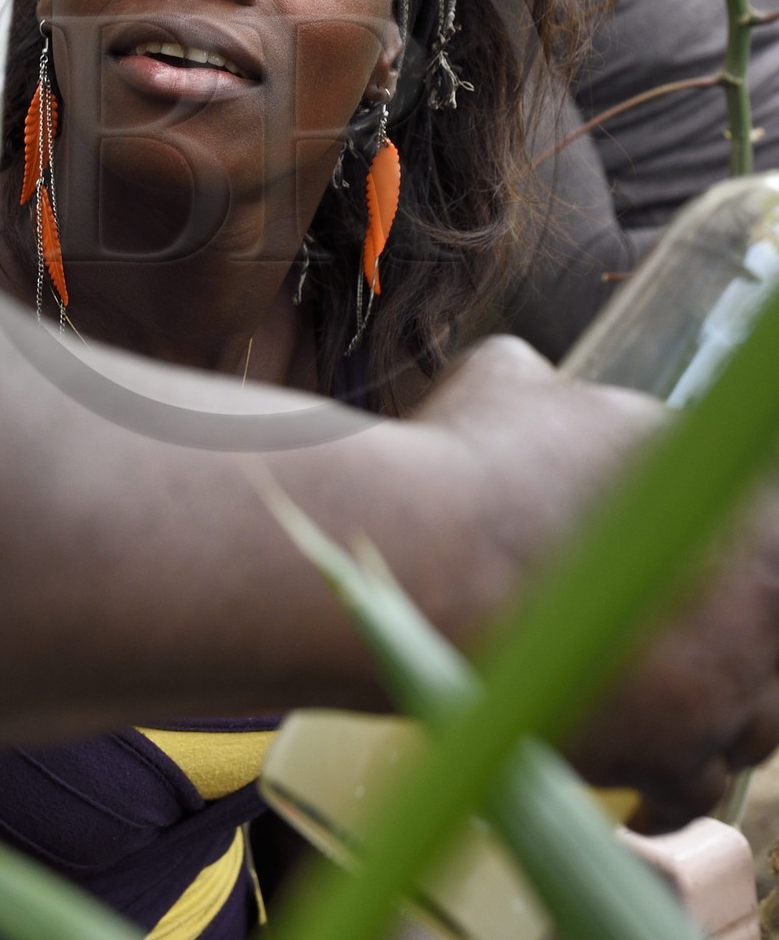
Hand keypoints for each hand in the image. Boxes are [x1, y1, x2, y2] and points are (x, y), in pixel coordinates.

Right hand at [420, 338, 778, 828]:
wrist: (422, 553)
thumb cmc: (467, 460)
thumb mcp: (513, 381)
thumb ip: (556, 396)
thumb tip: (540, 395)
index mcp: (730, 486)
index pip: (764, 528)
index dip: (725, 549)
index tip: (689, 565)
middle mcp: (755, 585)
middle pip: (772, 625)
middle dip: (731, 630)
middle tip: (674, 631)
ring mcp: (724, 675)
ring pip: (757, 713)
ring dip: (715, 708)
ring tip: (661, 701)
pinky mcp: (675, 750)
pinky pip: (695, 785)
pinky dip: (667, 786)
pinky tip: (636, 783)